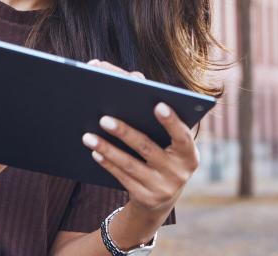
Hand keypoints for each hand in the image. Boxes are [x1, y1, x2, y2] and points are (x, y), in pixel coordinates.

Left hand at [82, 59, 199, 220]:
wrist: (163, 199)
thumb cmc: (164, 155)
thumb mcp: (170, 143)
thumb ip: (159, 117)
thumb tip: (135, 78)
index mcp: (190, 154)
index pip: (183, 136)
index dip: (172, 121)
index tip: (158, 104)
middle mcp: (179, 173)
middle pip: (148, 149)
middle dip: (124, 132)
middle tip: (103, 118)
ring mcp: (162, 188)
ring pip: (129, 165)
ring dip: (107, 148)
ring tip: (88, 135)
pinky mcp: (145, 198)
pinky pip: (122, 178)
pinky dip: (107, 163)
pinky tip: (94, 151)